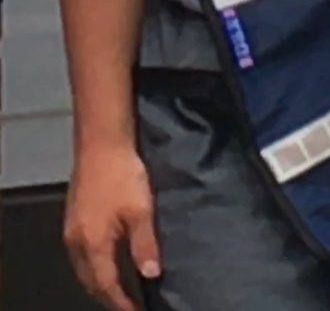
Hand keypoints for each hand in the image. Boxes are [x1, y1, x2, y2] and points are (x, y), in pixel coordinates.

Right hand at [64, 144, 160, 310]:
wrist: (101, 142)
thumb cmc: (123, 175)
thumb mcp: (141, 210)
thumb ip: (145, 245)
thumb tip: (151, 275)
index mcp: (93, 244)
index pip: (106, 285)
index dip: (122, 303)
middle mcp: (76, 242)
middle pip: (90, 281)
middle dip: (108, 297)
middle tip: (127, 305)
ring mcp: (71, 229)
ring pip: (82, 268)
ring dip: (98, 282)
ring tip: (118, 289)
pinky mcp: (72, 216)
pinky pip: (80, 254)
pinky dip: (92, 266)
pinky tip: (105, 260)